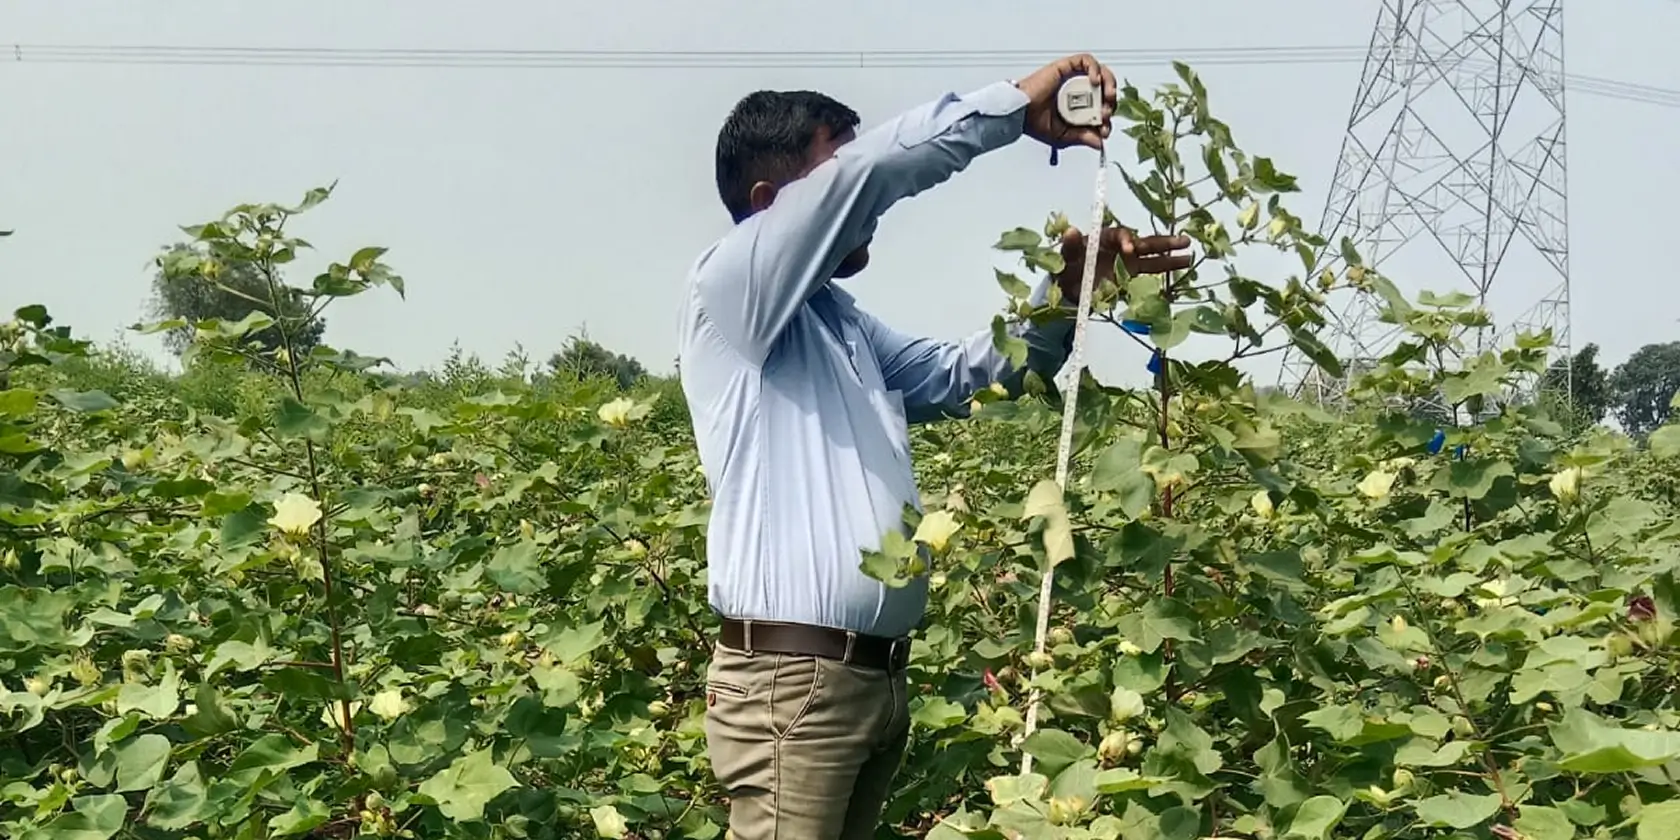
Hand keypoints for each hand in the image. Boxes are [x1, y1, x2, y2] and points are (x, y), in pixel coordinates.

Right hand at [1014, 54, 1116, 149]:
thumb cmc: (1034, 123)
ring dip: (1108, 82)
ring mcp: (1072, 77)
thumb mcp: (1063, 136)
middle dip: (1111, 99)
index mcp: (1078, 105)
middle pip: (1105, 87)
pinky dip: (1095, 69)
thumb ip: (1082, 137)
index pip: (1101, 105)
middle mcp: (1077, 89)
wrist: (1019, 114)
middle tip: (1106, 111)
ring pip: (1100, 71)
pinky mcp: (1065, 67)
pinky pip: (1086, 61)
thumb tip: (1100, 143)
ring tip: (1107, 95)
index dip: (1107, 115)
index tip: (1103, 127)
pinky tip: (1094, 81)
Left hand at [1052, 226, 1194, 302]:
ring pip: (1152, 258)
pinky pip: (1149, 273)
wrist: (1069, 287)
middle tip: (1184, 241)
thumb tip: (1070, 231)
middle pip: (1145, 243)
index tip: (1129, 249)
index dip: (1126, 240)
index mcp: (1106, 239)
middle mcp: (1121, 248)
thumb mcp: (1066, 256)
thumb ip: (1070, 245)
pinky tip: (1181, 268)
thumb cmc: (1068, 267)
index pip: (1120, 236)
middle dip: (1164, 243)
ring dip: (1170, 256)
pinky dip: (1164, 271)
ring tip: (1189, 256)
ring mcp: (1128, 263)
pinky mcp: (1131, 277)